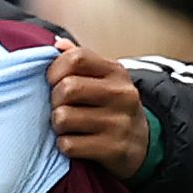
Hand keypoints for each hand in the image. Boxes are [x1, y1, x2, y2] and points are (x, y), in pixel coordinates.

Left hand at [48, 44, 144, 175]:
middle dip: (53, 100)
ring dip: (57, 125)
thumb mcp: (103, 79)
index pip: (76, 58)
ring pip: (63, 118)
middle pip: (67, 88)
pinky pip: (69, 145)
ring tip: (67, 126)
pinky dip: (65, 145)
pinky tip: (75, 142)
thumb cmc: (111, 106)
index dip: (54, 69)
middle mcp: (121, 94)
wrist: (140, 142)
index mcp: (116, 72)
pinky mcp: (114, 148)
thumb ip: (80, 61)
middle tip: (58, 107)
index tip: (52, 82)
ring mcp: (120, 122)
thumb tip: (57, 43)